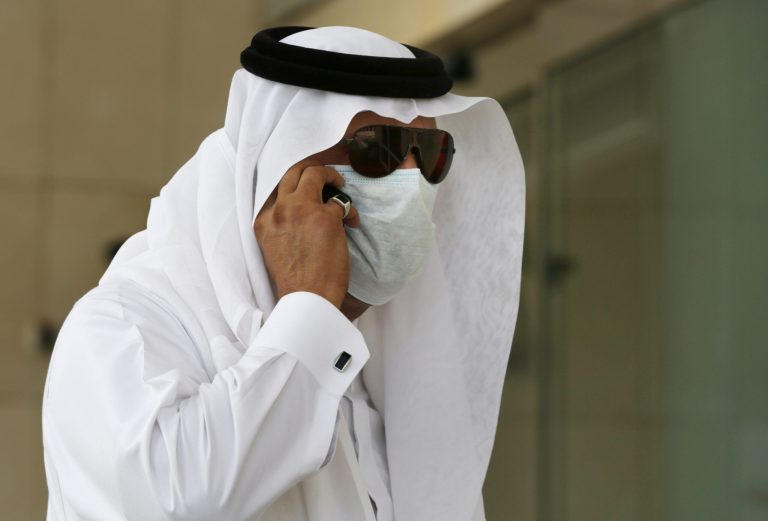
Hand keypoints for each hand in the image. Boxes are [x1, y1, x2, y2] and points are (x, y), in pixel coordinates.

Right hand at [254, 160, 359, 308]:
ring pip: (314, 174)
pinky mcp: (325, 217)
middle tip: (325, 176)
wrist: (306, 299)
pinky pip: (341, 202)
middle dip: (311, 169)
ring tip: (340, 185)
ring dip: (330, 176)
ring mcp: (301, 210)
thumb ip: (282, 224)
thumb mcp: (274, 247)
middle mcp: (279, 211)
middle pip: (293, 172)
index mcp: (263, 220)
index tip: (305, 184)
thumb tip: (303, 209)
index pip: (275, 186)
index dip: (293, 180)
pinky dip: (349, 210)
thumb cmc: (295, 280)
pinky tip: (352, 221)